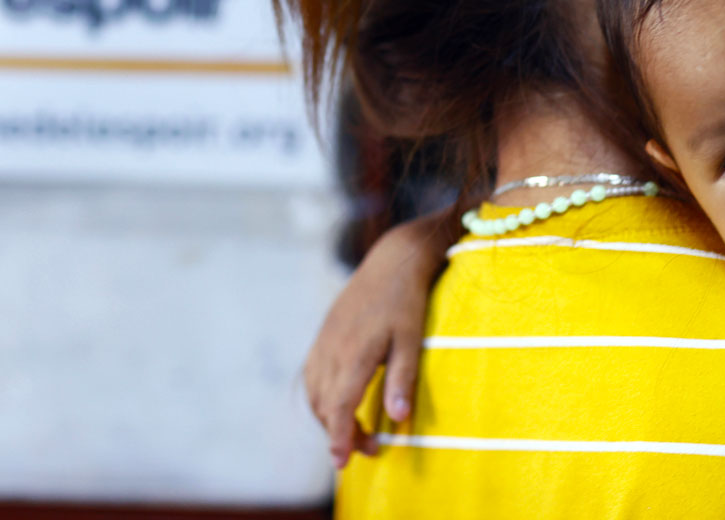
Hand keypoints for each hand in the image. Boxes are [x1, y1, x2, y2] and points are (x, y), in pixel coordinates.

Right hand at [304, 207, 454, 468]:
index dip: (338, 437)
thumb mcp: (412, 339)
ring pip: (315, 393)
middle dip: (340, 433)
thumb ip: (403, 379)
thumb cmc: (406, 302)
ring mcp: (325, 342)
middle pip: (325, 405)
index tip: (341, 463)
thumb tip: (399, 418)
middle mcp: (333, 350)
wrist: (390, 261)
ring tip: (355, 431)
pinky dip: (321, 397)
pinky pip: (312, 376)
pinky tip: (338, 402)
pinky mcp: (324, 336)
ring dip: (328, 417)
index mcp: (355, 354)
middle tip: (370, 449)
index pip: (338, 406)